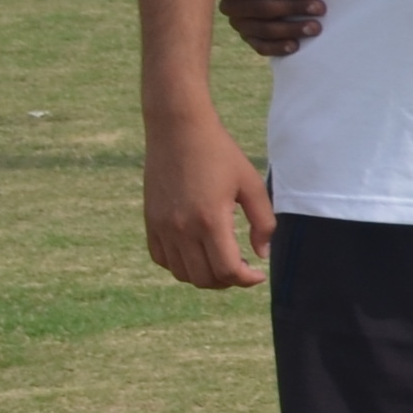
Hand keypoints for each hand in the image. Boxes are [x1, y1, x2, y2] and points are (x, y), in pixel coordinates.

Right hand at [144, 117, 276, 289]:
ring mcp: (162, 226)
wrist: (178, 130)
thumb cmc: (220, 154)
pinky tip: (197, 253)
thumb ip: (263, 223)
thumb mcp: (252, 185)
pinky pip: (162, 259)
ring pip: (182, 273)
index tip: (258, 274)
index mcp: (211, 220)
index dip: (247, 280)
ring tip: (222, 262)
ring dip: (204, 276)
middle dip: (228, 281)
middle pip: (204, 278)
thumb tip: (262, 255)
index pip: (227, 270)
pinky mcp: (150, 221)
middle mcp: (182, 228)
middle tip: (242, 268)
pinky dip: (181, 265)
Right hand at [216, 0, 323, 58]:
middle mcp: (228, 3)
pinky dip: (277, 48)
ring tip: (316, 27)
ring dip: (290, 30)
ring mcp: (238, 22)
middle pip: (262, 9)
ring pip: (263, 30)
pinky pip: (260, 46)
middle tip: (320, 8)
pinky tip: (296, 46)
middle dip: (293, 8)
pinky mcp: (249, 37)